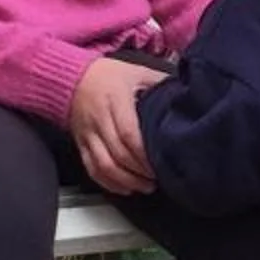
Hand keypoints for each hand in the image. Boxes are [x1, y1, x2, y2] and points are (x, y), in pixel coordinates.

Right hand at [67, 58, 158, 194]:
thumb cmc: (109, 75)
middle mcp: (99, 119)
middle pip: (118, 153)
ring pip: (103, 165)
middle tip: (158, 177)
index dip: (144, 153)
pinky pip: (92, 169)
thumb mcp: (137, 72)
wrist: (72, 78)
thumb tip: (186, 93)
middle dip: (139, 171)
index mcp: (115, 99)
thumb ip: (160, 84)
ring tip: (146, 186)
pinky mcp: (81, 144)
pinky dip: (108, 183)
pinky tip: (125, 187)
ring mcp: (88, 134)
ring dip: (126, 180)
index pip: (128, 132)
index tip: (160, 162)